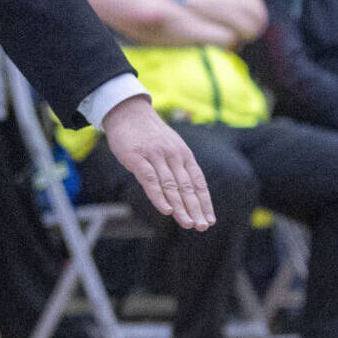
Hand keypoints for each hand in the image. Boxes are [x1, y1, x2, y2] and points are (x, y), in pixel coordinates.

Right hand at [102, 95, 214, 229]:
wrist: (128, 111)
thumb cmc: (148, 134)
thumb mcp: (169, 146)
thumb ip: (177, 167)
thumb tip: (184, 192)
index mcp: (183, 154)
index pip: (198, 182)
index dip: (204, 202)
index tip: (210, 220)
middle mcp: (173, 155)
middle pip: (187, 187)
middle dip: (196, 208)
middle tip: (202, 227)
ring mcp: (156, 156)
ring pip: (171, 186)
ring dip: (181, 207)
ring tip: (188, 223)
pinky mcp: (137, 157)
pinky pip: (150, 180)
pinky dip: (159, 196)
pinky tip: (166, 210)